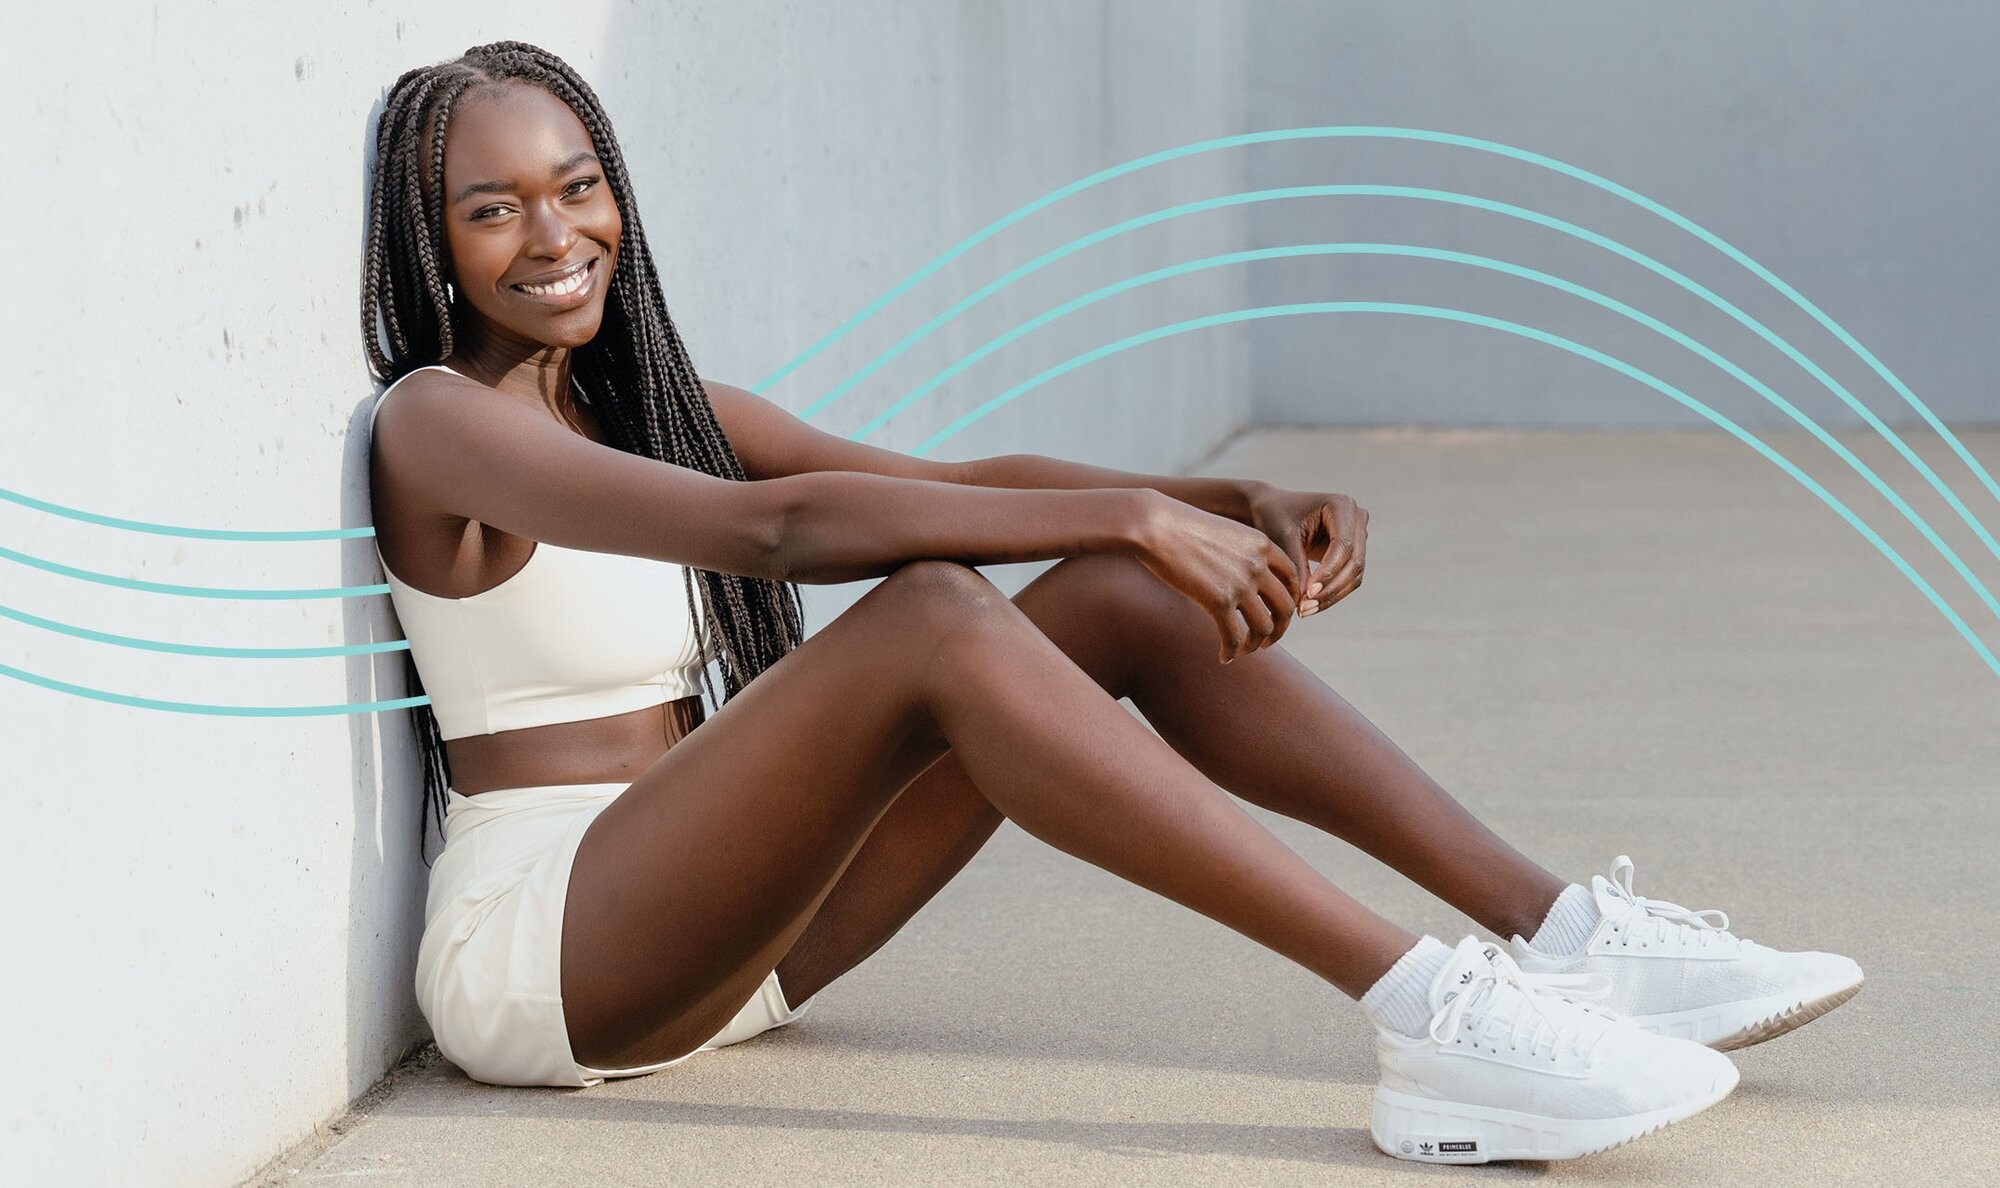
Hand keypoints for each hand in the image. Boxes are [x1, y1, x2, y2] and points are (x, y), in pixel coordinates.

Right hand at [1131, 493, 1301, 663]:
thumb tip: (1243, 579)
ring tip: (1243, 650)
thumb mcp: (1224, 533)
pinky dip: (1231, 651)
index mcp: (1262, 545)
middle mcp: (1258, 565)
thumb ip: (1242, 554)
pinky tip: (1223, 656)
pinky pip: (1234, 636)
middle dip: (1279, 628)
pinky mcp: (1219, 601)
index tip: (1278, 613)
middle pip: (1285, 606)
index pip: (1292, 578)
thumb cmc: (1181, 527)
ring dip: (1255, 644)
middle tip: (1267, 640)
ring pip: (1264, 627)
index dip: (1290, 600)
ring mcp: (1241, 584)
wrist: (1156, 525)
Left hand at [1246, 486, 1368, 615]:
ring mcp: (1358, 536)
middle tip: (1305, 608)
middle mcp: (1356, 519)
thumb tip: (1306, 601)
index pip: (1344, 545)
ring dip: (1332, 596)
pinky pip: (1348, 580)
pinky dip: (1331, 594)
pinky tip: (1310, 605)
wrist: (1271, 510)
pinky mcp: (1352, 553)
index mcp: (1342, 505)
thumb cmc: (1273, 517)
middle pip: (1355, 562)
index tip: (1308, 593)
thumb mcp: (1282, 537)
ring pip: (1354, 575)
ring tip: (1305, 610)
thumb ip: (1296, 566)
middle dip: (1331, 589)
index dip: (1329, 572)